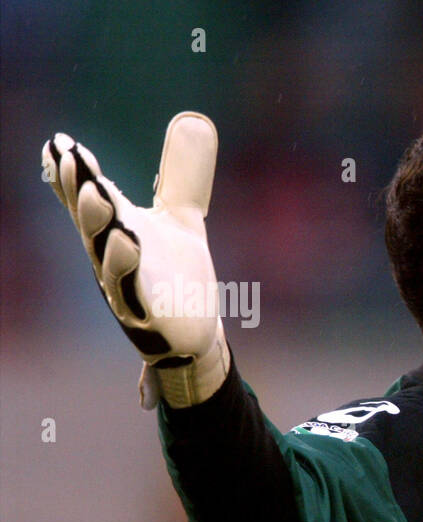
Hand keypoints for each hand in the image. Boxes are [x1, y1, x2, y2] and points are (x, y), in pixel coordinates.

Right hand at [42, 111, 230, 408]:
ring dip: (100, 227)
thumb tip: (194, 118)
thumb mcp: (182, 218)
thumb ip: (184, 173)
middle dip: (81, 191)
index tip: (61, 142)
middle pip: (91, 222)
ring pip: (107, 258)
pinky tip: (129, 243)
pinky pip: (133, 294)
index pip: (88, 197)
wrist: (192, 335)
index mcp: (114, 230)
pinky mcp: (145, 318)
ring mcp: (125, 289)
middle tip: (74, 158)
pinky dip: (128, 270)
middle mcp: (111, 257)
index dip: (73, 172)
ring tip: (100, 196)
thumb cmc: (176, 275)